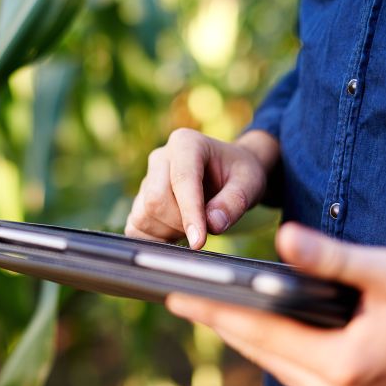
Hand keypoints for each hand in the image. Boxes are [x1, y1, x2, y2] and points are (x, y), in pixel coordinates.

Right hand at [125, 128, 278, 248]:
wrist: (228, 172)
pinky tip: (175, 234)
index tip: (199, 242)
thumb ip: (234, 202)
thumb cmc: (238, 174)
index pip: (182, 180)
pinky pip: (135, 226)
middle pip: (156, 200)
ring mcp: (147, 179)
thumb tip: (213, 224)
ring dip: (168, 232)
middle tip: (205, 228)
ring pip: (144, 215)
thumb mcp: (250, 183)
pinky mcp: (140, 199)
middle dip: (180, 223)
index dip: (189, 213)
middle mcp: (160, 158)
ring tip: (193, 226)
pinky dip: (154, 238)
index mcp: (186, 143)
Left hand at [166, 223, 385, 385]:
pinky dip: (263, 344)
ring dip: (238, 333)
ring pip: (269, 361)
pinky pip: (285, 368)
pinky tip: (245, 322)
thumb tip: (283, 240)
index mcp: (342, 364)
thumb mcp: (385, 271)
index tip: (177, 297)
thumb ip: (330, 257)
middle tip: (177, 296)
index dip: (216, 312)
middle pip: (258, 350)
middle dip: (217, 321)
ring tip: (201, 304)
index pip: (262, 332)